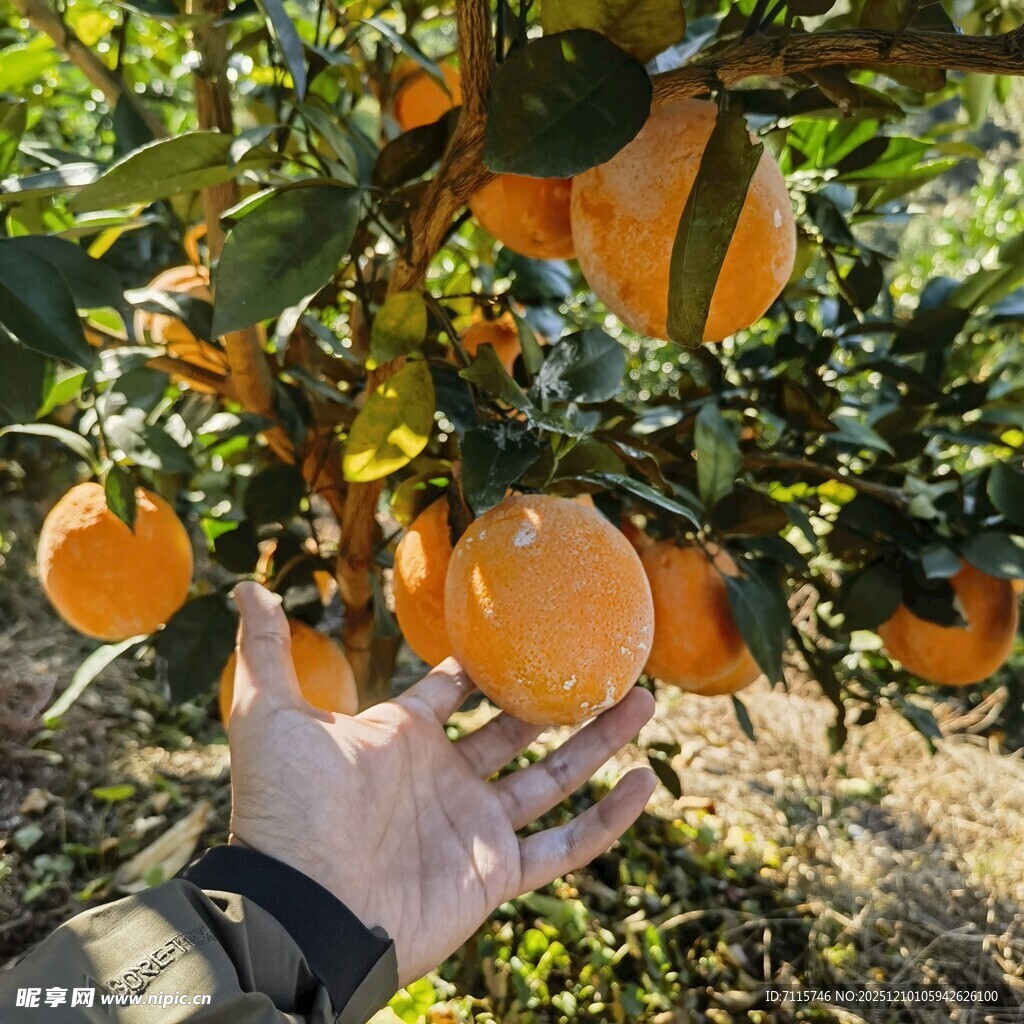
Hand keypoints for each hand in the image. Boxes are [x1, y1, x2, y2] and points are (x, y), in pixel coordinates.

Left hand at [225, 583, 656, 985]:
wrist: (300, 907)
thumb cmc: (286, 810)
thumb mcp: (270, 717)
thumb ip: (268, 652)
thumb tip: (246, 586)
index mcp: (403, 737)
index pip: (453, 689)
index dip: (485, 661)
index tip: (526, 630)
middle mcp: (445, 777)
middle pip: (518, 727)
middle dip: (561, 697)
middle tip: (607, 663)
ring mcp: (474, 825)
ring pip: (554, 777)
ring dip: (601, 743)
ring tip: (646, 700)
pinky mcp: (494, 872)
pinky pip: (565, 846)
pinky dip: (607, 822)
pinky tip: (646, 785)